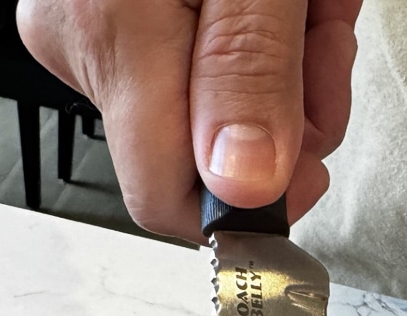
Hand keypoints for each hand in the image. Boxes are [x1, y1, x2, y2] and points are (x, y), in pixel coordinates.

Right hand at [18, 0, 361, 239]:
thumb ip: (249, 76)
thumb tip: (243, 188)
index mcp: (117, 40)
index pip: (169, 201)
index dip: (254, 205)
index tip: (311, 165)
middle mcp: (88, 44)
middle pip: (208, 154)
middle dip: (291, 108)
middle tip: (318, 36)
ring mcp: (96, 27)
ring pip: (217, 108)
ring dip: (291, 65)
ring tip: (305, 2)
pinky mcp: (116, 13)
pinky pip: (203, 62)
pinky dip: (264, 35)